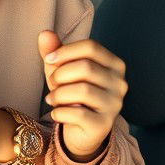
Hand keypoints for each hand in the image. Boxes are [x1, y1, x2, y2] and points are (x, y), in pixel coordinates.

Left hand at [38, 31, 127, 161]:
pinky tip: (56, 113)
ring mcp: (115, 105)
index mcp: (114, 64)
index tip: (48, 59)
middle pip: (86, 67)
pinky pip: (78, 113)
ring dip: (59, 94)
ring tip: (52, 99)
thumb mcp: (62, 70)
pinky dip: (60, 112)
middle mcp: (120, 83)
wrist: (80, 131)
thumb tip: (44, 33)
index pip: (91, 47)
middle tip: (52, 84)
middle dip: (61, 74)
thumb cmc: (72, 95)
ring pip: (82, 90)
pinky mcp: (104, 124)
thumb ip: (54, 51)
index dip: (65, 51)